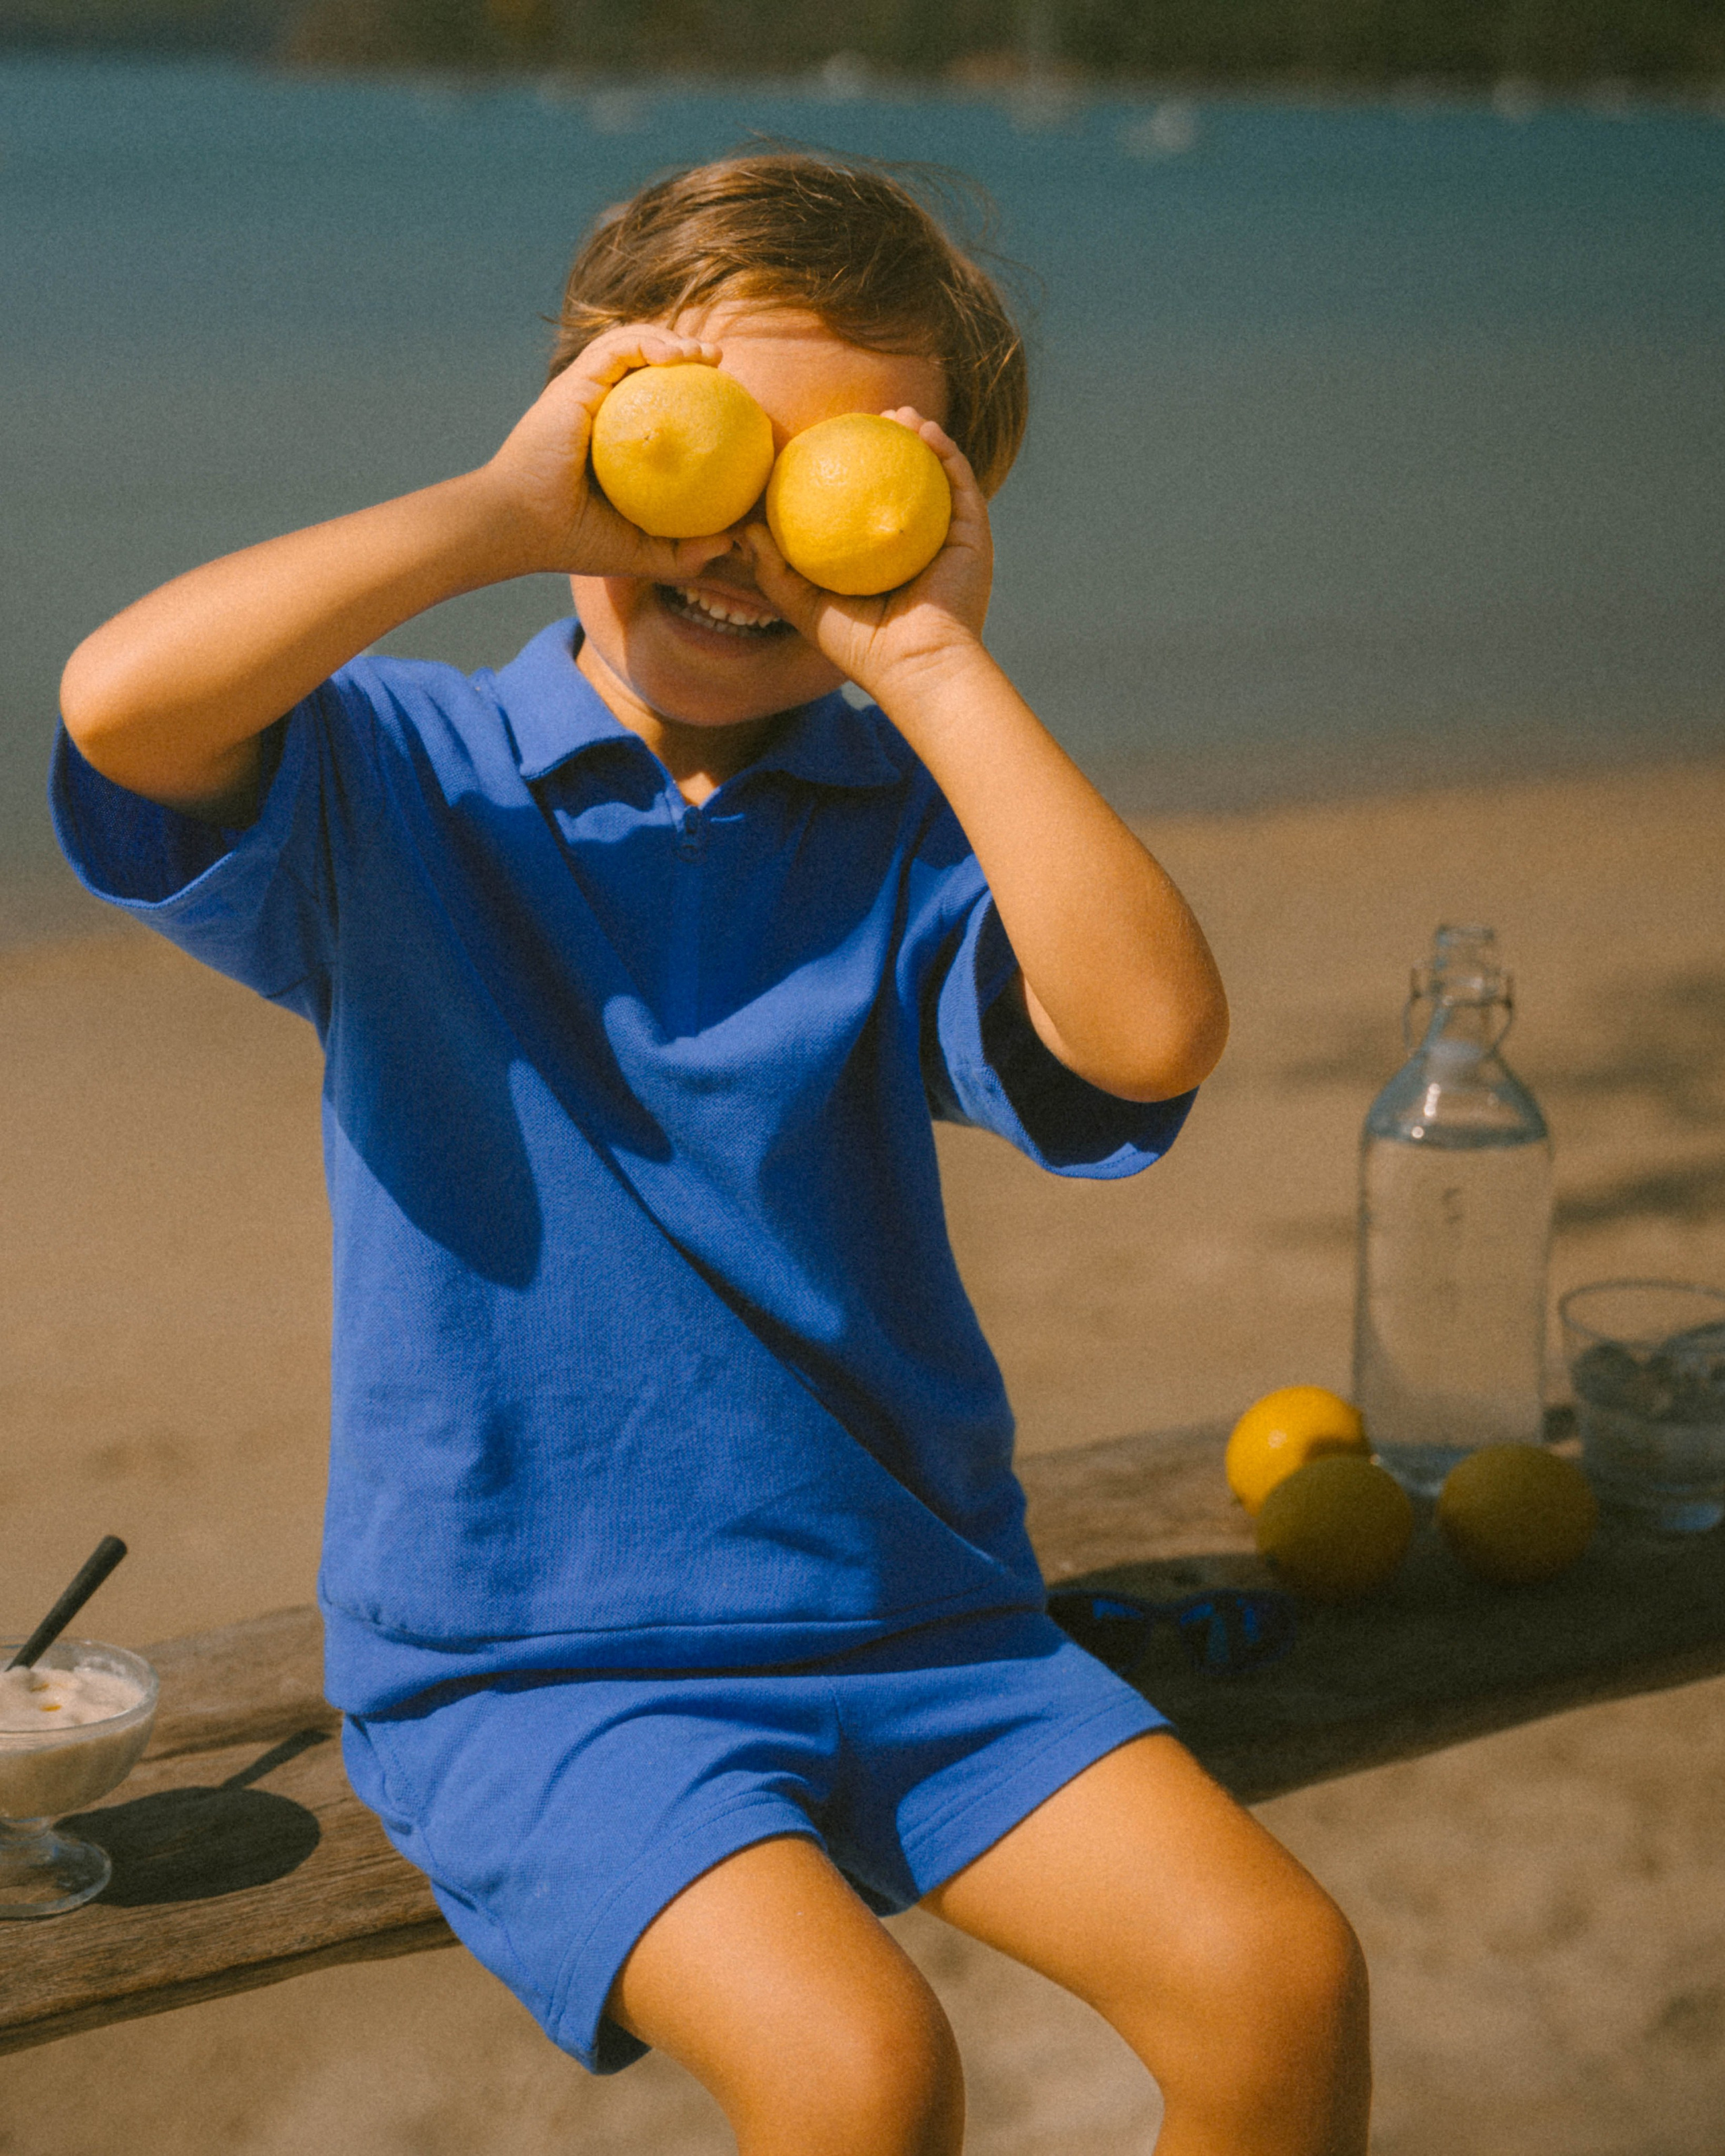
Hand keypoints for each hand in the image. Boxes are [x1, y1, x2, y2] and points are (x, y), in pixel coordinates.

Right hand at [480, 325, 741, 584]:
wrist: (523, 527)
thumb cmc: (574, 541)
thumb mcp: (643, 552)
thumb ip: (685, 551)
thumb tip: (733, 542)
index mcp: (610, 438)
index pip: (651, 399)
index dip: (686, 389)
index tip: (723, 399)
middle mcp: (596, 408)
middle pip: (643, 363)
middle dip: (683, 351)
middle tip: (718, 365)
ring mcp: (583, 391)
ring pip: (631, 344)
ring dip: (671, 339)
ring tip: (707, 355)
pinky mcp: (574, 382)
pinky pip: (617, 349)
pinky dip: (650, 342)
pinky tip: (682, 356)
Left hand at [739, 412, 992, 710]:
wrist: (915, 665)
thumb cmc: (860, 646)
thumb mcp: (806, 607)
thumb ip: (774, 571)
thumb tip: (746, 530)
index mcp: (884, 558)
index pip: (866, 504)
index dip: (851, 469)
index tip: (829, 442)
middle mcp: (919, 544)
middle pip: (905, 483)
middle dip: (889, 445)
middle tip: (866, 420)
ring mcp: (949, 538)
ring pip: (938, 475)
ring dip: (921, 436)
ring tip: (898, 415)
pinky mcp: (974, 536)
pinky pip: (961, 483)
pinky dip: (946, 452)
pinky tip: (925, 430)